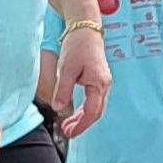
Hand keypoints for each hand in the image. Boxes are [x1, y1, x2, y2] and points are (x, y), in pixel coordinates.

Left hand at [55, 22, 110, 137]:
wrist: (85, 29)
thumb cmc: (78, 45)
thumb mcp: (67, 69)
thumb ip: (63, 90)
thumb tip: (58, 107)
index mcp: (99, 83)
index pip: (91, 111)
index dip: (81, 125)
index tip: (70, 133)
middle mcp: (104, 85)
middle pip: (95, 112)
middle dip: (81, 124)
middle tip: (67, 132)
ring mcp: (102, 83)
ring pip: (94, 107)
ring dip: (82, 118)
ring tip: (68, 126)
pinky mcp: (98, 80)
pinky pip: (93, 100)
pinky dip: (83, 109)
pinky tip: (74, 113)